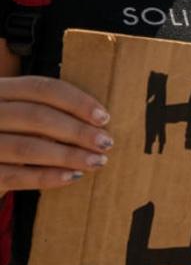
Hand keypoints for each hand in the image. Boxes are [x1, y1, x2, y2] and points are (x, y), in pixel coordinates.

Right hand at [0, 76, 111, 192]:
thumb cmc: (12, 134)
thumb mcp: (21, 114)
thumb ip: (50, 111)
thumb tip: (100, 120)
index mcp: (0, 91)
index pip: (41, 88)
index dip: (76, 101)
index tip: (104, 117)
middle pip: (36, 117)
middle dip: (76, 130)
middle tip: (106, 143)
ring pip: (26, 147)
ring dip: (68, 155)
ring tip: (96, 161)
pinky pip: (15, 176)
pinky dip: (47, 177)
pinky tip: (72, 176)